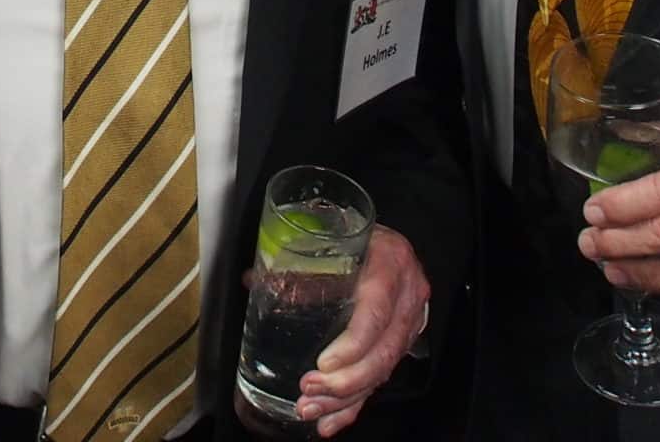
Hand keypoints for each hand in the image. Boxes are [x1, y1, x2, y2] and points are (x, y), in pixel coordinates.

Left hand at [290, 228, 429, 434]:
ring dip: (344, 399)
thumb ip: (298, 264)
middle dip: (344, 382)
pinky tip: (331, 421)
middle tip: (308, 390)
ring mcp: (408, 324)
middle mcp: (407, 297)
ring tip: (309, 409)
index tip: (324, 364)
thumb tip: (250, 281)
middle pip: (383, 353)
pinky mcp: (400, 344)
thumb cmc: (360, 237)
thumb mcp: (335, 239)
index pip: (376, 313)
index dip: (352, 345)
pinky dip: (354, 406)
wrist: (392, 241)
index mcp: (390, 264)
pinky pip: (380, 381)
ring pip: (382, 373)